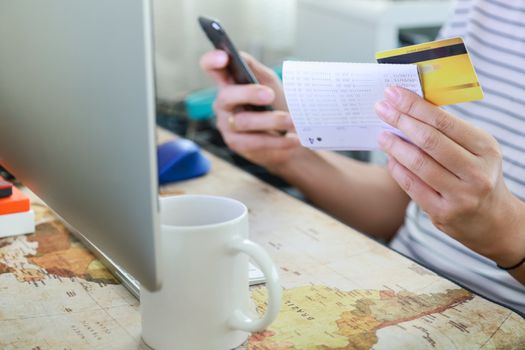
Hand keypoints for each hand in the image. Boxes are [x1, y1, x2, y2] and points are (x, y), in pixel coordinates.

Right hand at [200, 50, 301, 170]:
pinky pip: (255, 142)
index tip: (224, 56)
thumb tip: (240, 56)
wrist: (286, 136)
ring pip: (243, 121)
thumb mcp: (268, 82)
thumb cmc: (275, 104)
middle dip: (248, 94)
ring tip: (292, 121)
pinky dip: (277, 141)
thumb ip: (254, 69)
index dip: (212, 61)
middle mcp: (223, 103)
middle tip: (270, 94)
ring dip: (271, 121)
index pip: (212, 68)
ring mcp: (227, 125)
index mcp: (229, 83)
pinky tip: (293, 139)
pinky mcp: (236, 144)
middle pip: (226, 96)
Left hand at [375, 87, 524, 266]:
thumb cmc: (478, 175)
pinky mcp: (443, 213)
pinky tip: (389, 158)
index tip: (393, 93)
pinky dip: (397, 169)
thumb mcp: (476, 149)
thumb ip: (448, 132)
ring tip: (382, 134)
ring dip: (394, 146)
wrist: (493, 220)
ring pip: (418, 164)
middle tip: (381, 108)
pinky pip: (412, 186)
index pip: (444, 121)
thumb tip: (410, 107)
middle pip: (429, 140)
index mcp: (485, 148)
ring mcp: (460, 196)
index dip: (414, 106)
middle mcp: (476, 172)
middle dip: (401, 120)